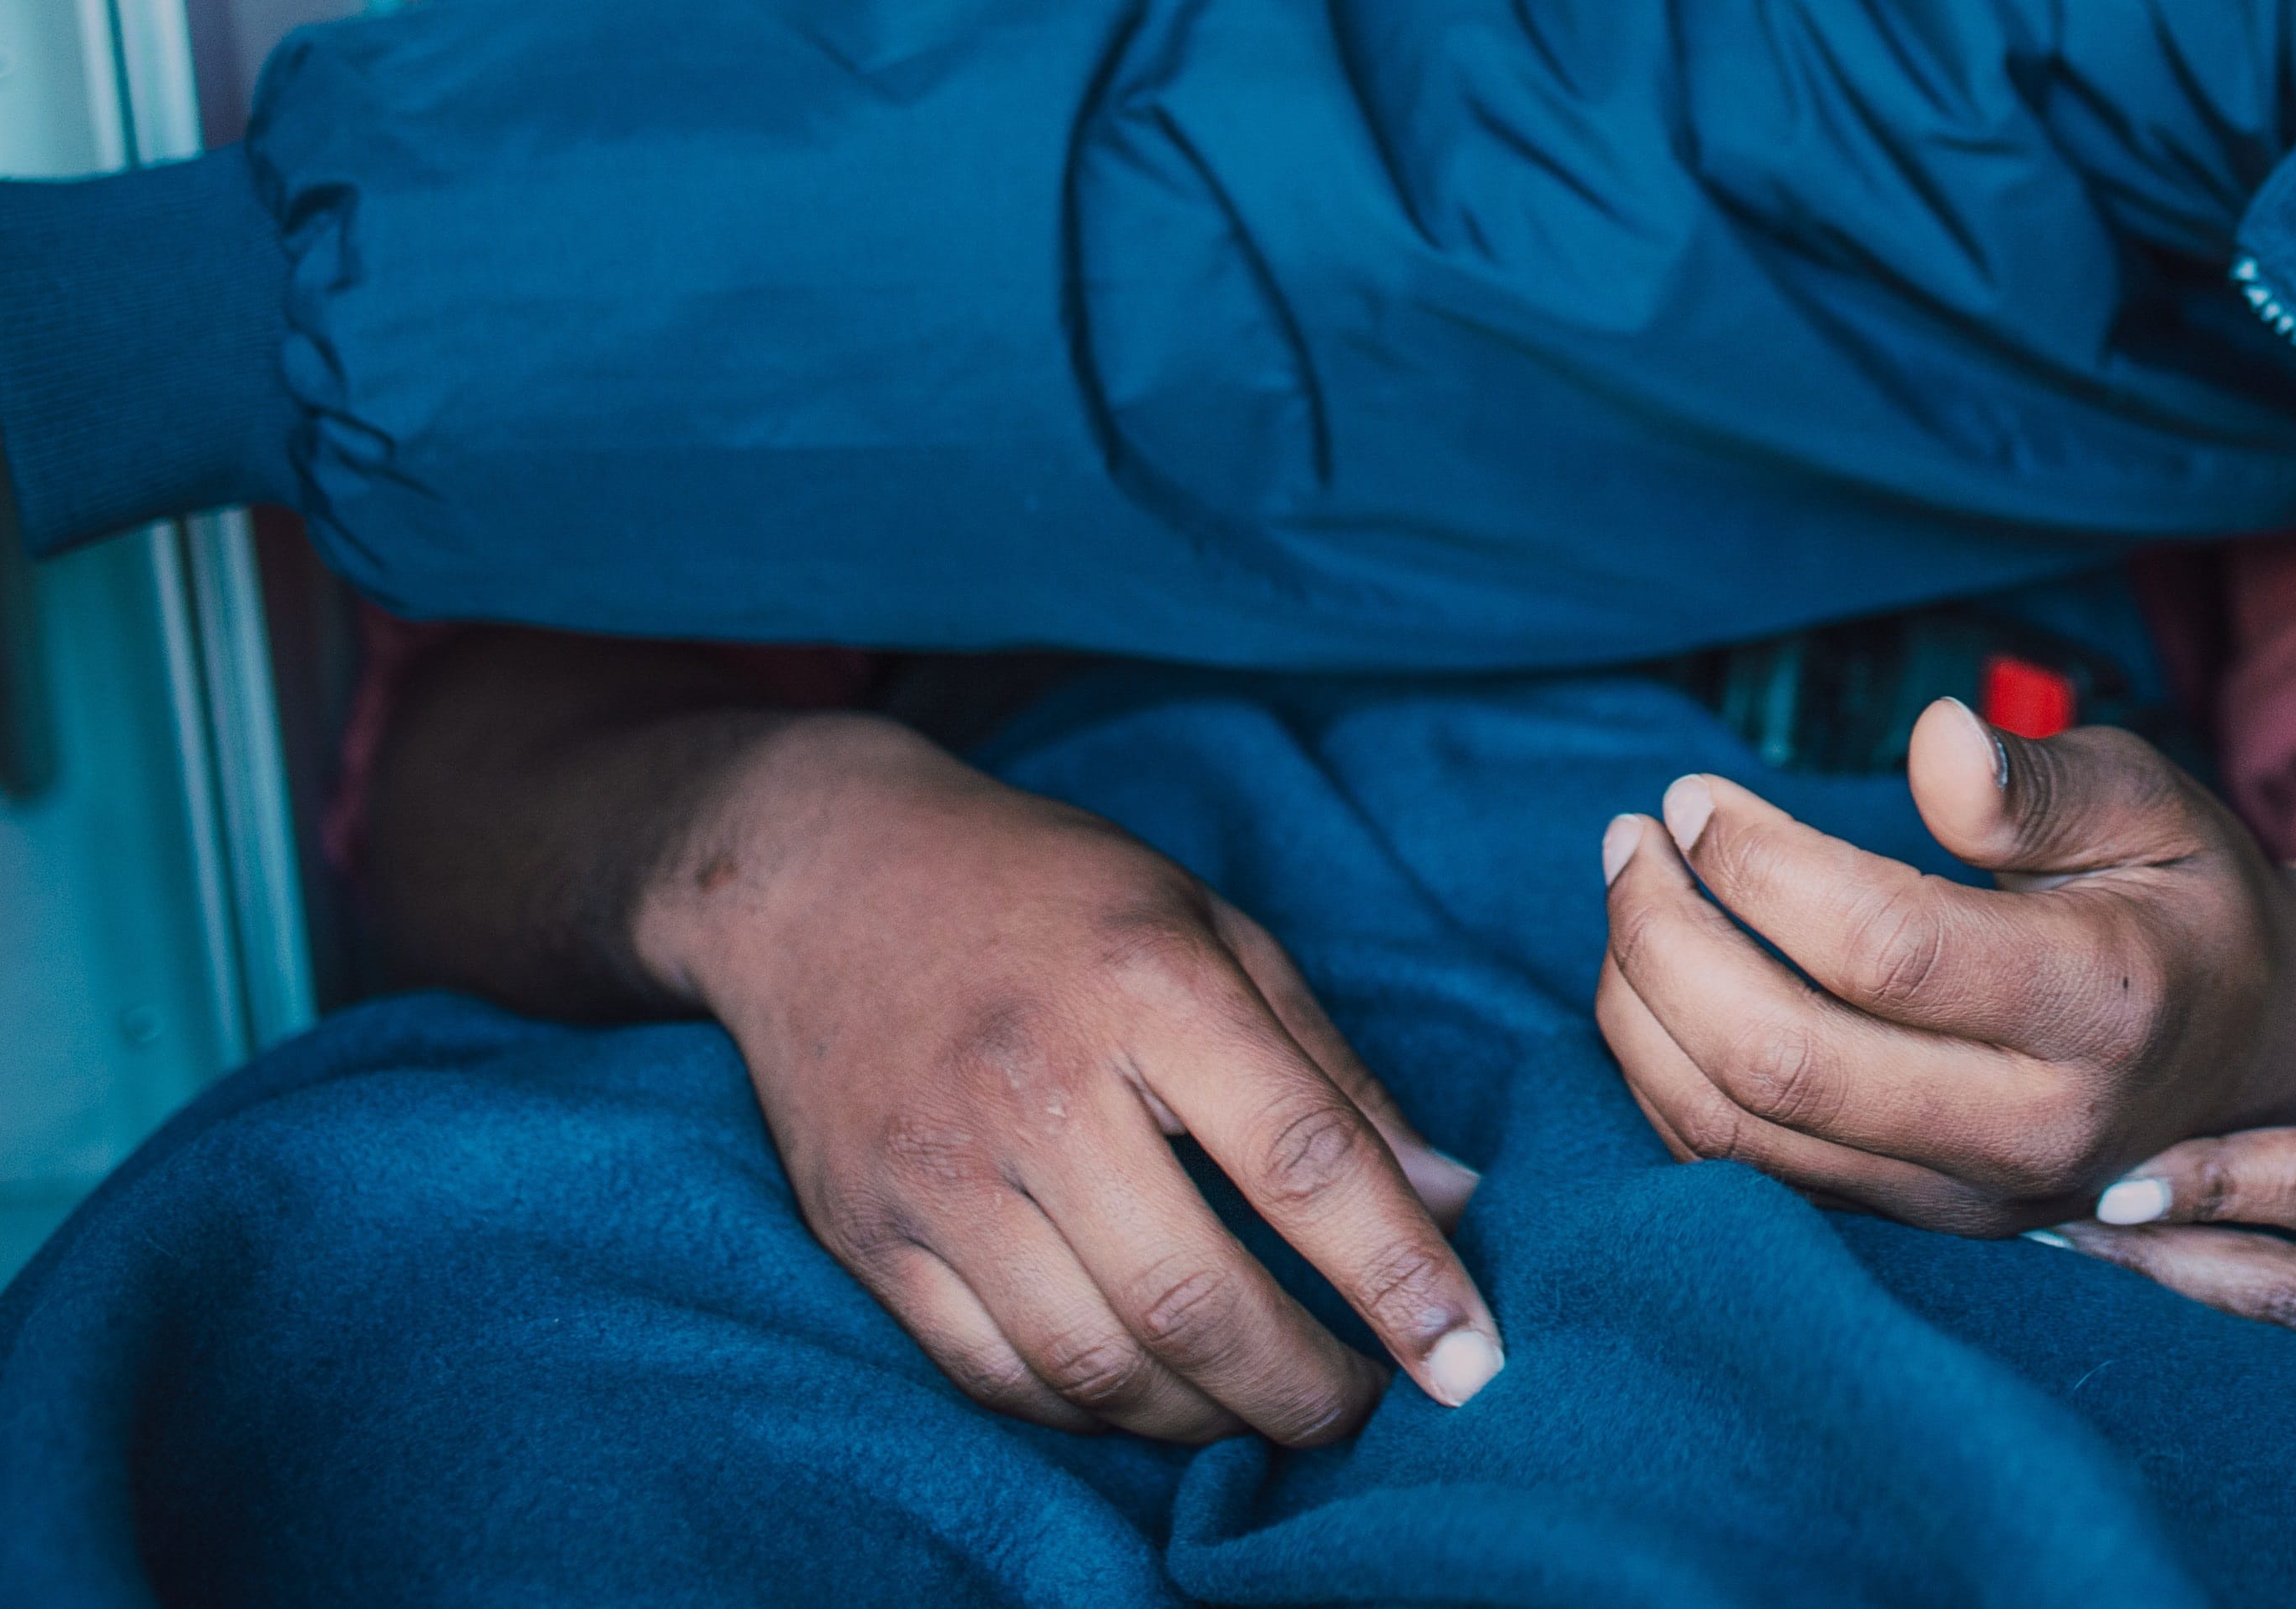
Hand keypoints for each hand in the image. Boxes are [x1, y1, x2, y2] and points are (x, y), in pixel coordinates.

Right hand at [651, 713, 1499, 1441]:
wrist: (824, 877)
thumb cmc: (1053, 897)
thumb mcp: (1214, 930)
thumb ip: (1334, 1074)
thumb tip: (1452, 1202)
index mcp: (1150, 987)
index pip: (1304, 1161)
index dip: (1400, 1276)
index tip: (1471, 1361)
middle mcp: (1036, 1087)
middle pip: (1195, 1296)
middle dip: (1306, 1387)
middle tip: (1370, 1409)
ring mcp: (939, 1172)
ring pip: (1096, 1363)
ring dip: (1205, 1418)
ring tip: (1267, 1407)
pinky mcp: (866, 1236)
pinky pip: (995, 1375)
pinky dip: (1091, 1410)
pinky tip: (1151, 1390)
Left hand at [1589, 697, 2295, 1231]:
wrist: (2260, 1063)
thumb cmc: (2190, 907)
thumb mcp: (2155, 806)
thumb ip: (2041, 782)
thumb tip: (1934, 740)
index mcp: (2100, 1007)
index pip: (1881, 948)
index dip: (1757, 864)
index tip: (1696, 794)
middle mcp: (2029, 1130)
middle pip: (1781, 1057)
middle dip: (1666, 937)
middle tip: (1631, 837)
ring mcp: (1965, 1199)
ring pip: (1739, 1132)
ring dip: (1644, 1010)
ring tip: (1629, 896)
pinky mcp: (1916, 1226)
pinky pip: (1743, 1176)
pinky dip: (1666, 1083)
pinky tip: (1659, 988)